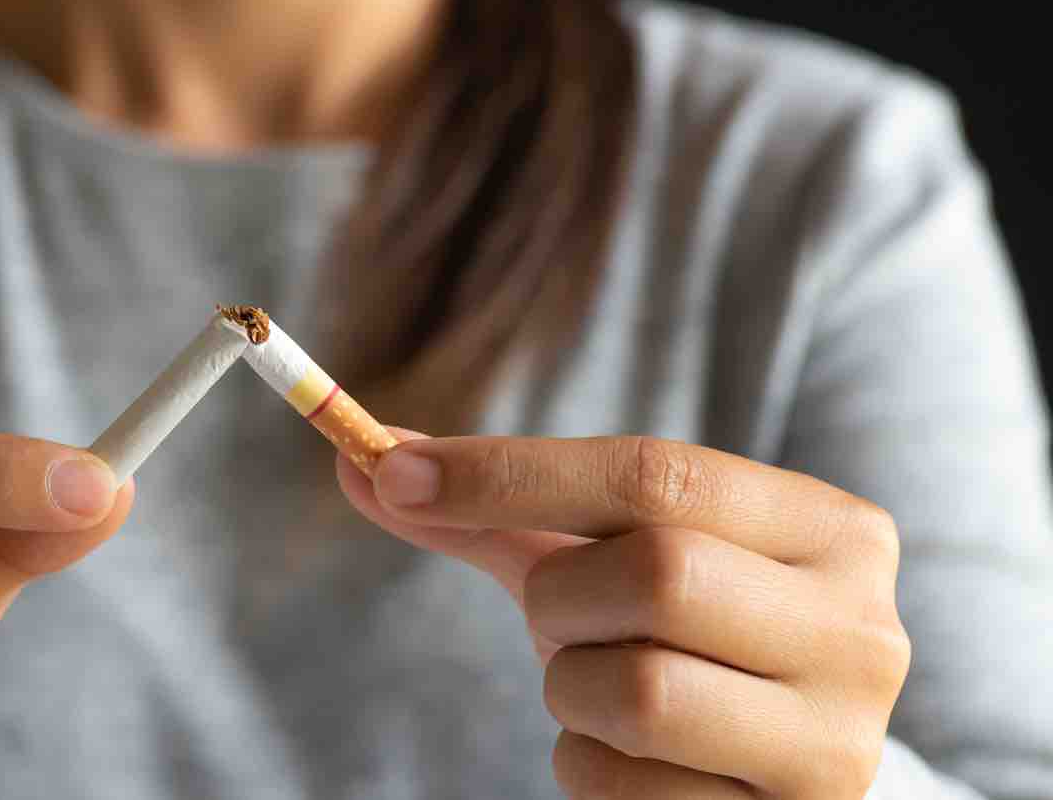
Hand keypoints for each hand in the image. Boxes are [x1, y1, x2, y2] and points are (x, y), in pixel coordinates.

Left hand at [337, 432, 909, 797]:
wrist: (780, 763)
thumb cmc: (682, 633)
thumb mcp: (607, 555)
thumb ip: (496, 508)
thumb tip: (361, 458)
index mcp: (830, 529)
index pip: (658, 472)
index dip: (511, 470)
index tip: (395, 472)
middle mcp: (862, 629)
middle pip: (657, 573)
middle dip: (561, 595)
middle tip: (558, 615)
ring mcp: (839, 741)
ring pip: (639, 691)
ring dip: (571, 686)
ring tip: (602, 685)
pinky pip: (628, 790)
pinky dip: (587, 765)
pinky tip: (627, 755)